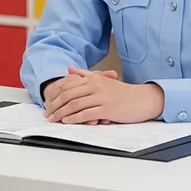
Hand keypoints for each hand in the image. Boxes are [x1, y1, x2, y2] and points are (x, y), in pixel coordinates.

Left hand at [44, 67, 163, 124]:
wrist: (143, 99)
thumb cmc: (123, 92)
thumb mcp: (103, 80)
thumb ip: (85, 74)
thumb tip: (69, 68)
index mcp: (93, 78)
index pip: (67, 85)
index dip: (55, 95)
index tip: (48, 103)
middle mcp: (95, 85)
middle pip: (68, 95)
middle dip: (55, 105)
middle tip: (47, 114)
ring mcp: (101, 97)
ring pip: (75, 104)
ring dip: (61, 113)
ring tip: (54, 119)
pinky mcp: (107, 109)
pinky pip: (86, 114)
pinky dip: (75, 118)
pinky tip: (67, 121)